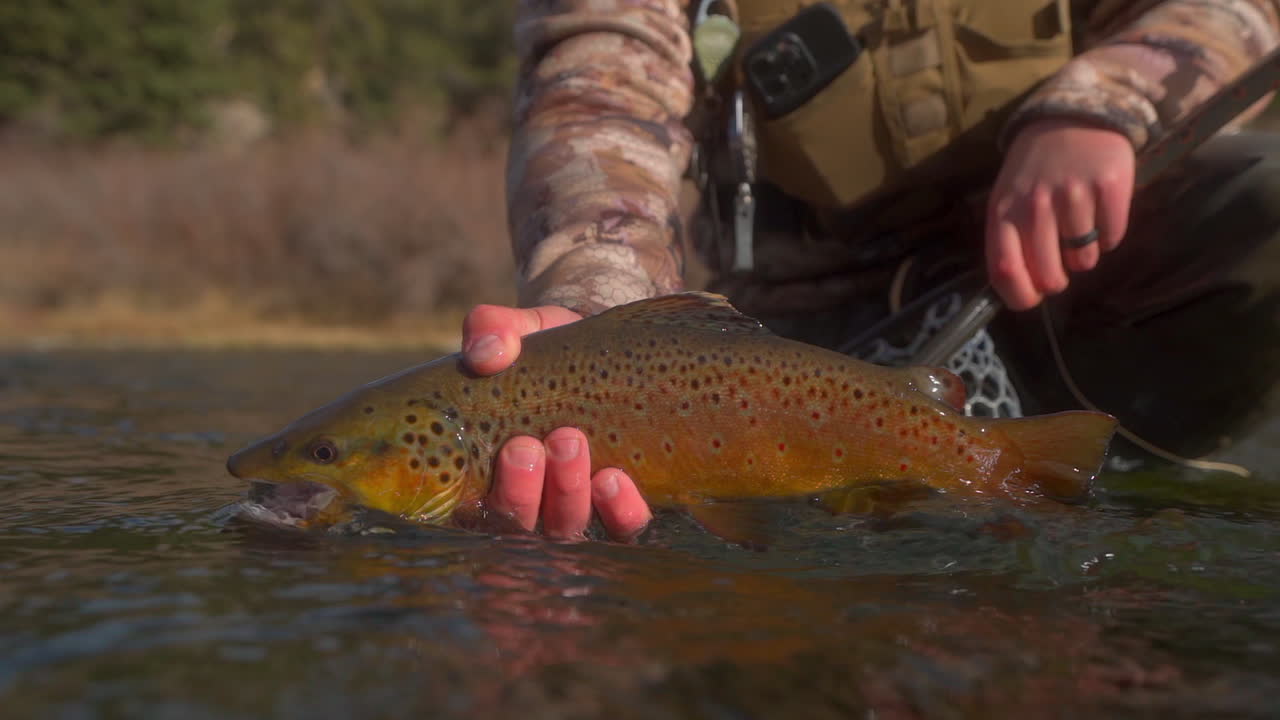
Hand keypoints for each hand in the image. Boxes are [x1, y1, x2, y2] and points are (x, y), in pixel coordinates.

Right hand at [462, 304, 652, 540]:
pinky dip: (618, 512)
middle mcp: (529, 505)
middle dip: (524, 491)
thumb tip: (485, 353)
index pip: (478, 511)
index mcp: (486, 476)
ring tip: (572, 442)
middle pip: (520, 525)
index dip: (495, 491)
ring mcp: (577, 511)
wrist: (609, 355)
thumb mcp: (518, 333)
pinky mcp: (623, 510)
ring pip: (565, 528)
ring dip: (567, 493)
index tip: (514, 446)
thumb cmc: (548, 354)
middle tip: (536, 444)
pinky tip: (615, 481)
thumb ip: (492, 330)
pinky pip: (621, 529)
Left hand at [986, 119, 1135, 309]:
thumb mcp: (1008, 198)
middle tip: (1061, 265)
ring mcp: (1074, 193)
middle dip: (1057, 280)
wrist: (1072, 115)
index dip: (1020, 296)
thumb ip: (1009, 240)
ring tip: (1079, 229)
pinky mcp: (1110, 184)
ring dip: (1084, 254)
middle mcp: (1036, 204)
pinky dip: (1109, 235)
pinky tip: (1100, 214)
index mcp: (1004, 210)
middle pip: (1049, 274)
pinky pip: (1113, 237)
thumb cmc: (1034, 168)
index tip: (1033, 298)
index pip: (1004, 269)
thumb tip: (1021, 290)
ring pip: (1084, 259)